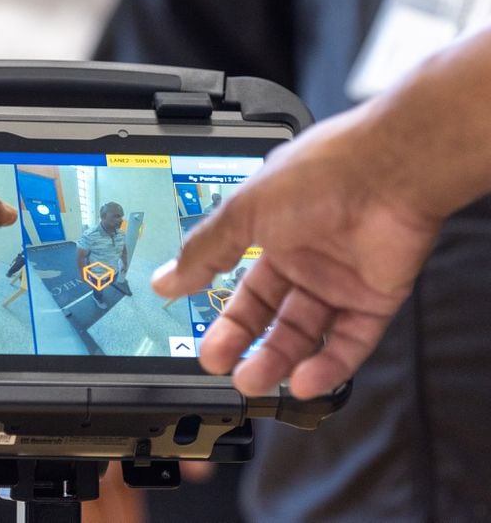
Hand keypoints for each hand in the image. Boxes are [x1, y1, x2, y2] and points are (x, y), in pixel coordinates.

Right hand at [152, 103, 443, 398]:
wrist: (389, 170)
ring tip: (255, 381)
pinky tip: (304, 381)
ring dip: (280, 360)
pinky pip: (350, 341)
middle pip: (272, 316)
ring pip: (308, 333)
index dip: (228, 320)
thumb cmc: (315, 178)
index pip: (246, 289)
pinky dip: (329, 365)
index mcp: (274, 236)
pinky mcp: (378, 299)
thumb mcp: (242, 214)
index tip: (210, 348)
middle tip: (226, 369)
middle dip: (247, 345)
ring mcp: (343, 281)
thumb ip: (204, 252)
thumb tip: (163, 280)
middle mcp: (308, 261)